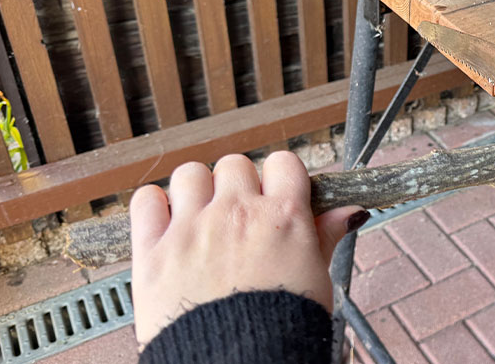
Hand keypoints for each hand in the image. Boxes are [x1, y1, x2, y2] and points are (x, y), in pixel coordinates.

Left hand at [130, 151, 367, 345]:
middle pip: (235, 165)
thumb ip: (326, 234)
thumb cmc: (282, 331)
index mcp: (281, 217)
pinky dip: (154, 206)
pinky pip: (145, 199)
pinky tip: (166, 224)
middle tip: (238, 218)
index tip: (274, 197)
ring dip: (196, 190)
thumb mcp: (317, 277)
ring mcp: (192, 228)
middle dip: (237, 186)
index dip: (280, 179)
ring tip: (200, 219)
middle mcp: (236, 213)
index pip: (283, 163)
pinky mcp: (153, 251)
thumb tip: (349, 211)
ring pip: (190, 174)